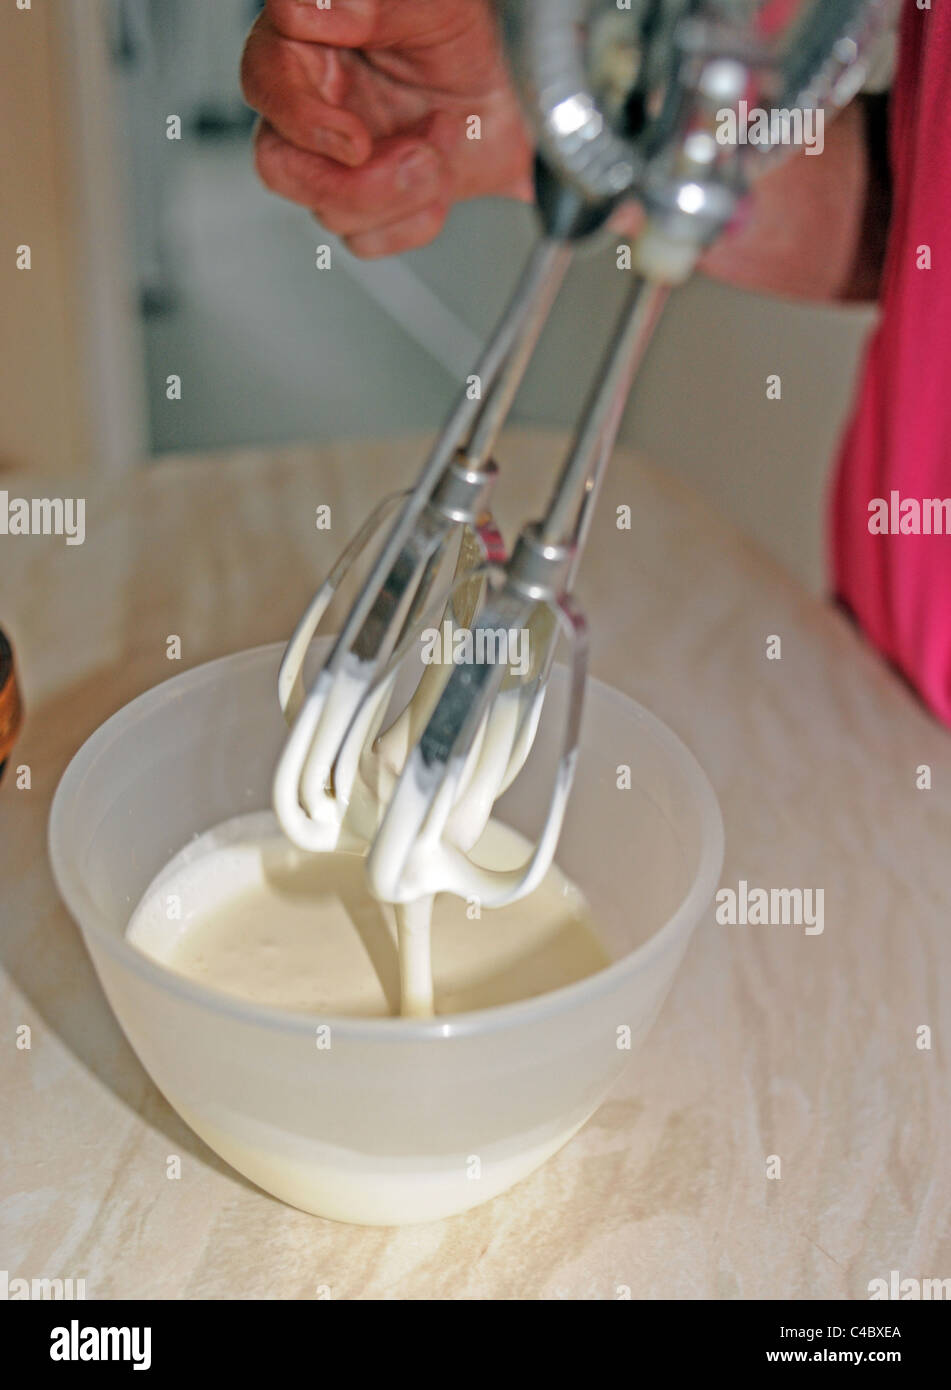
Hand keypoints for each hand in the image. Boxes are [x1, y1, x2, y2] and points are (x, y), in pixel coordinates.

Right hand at [241, 0, 532, 257]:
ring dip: (400, 196)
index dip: (304, 120)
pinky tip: (440, 181)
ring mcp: (337, 162)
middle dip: (353, 184)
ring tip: (443, 148)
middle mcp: (313, 105)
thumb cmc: (464, 33)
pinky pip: (367, 240)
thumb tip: (310, 9)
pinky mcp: (369, 205)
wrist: (519, 89)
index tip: (356, 141)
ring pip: (329, 212)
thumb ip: (368, 2)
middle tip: (417, 158)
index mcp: (309, 47)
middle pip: (282, 167)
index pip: (266, 82)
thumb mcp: (429, 4)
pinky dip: (413, 221)